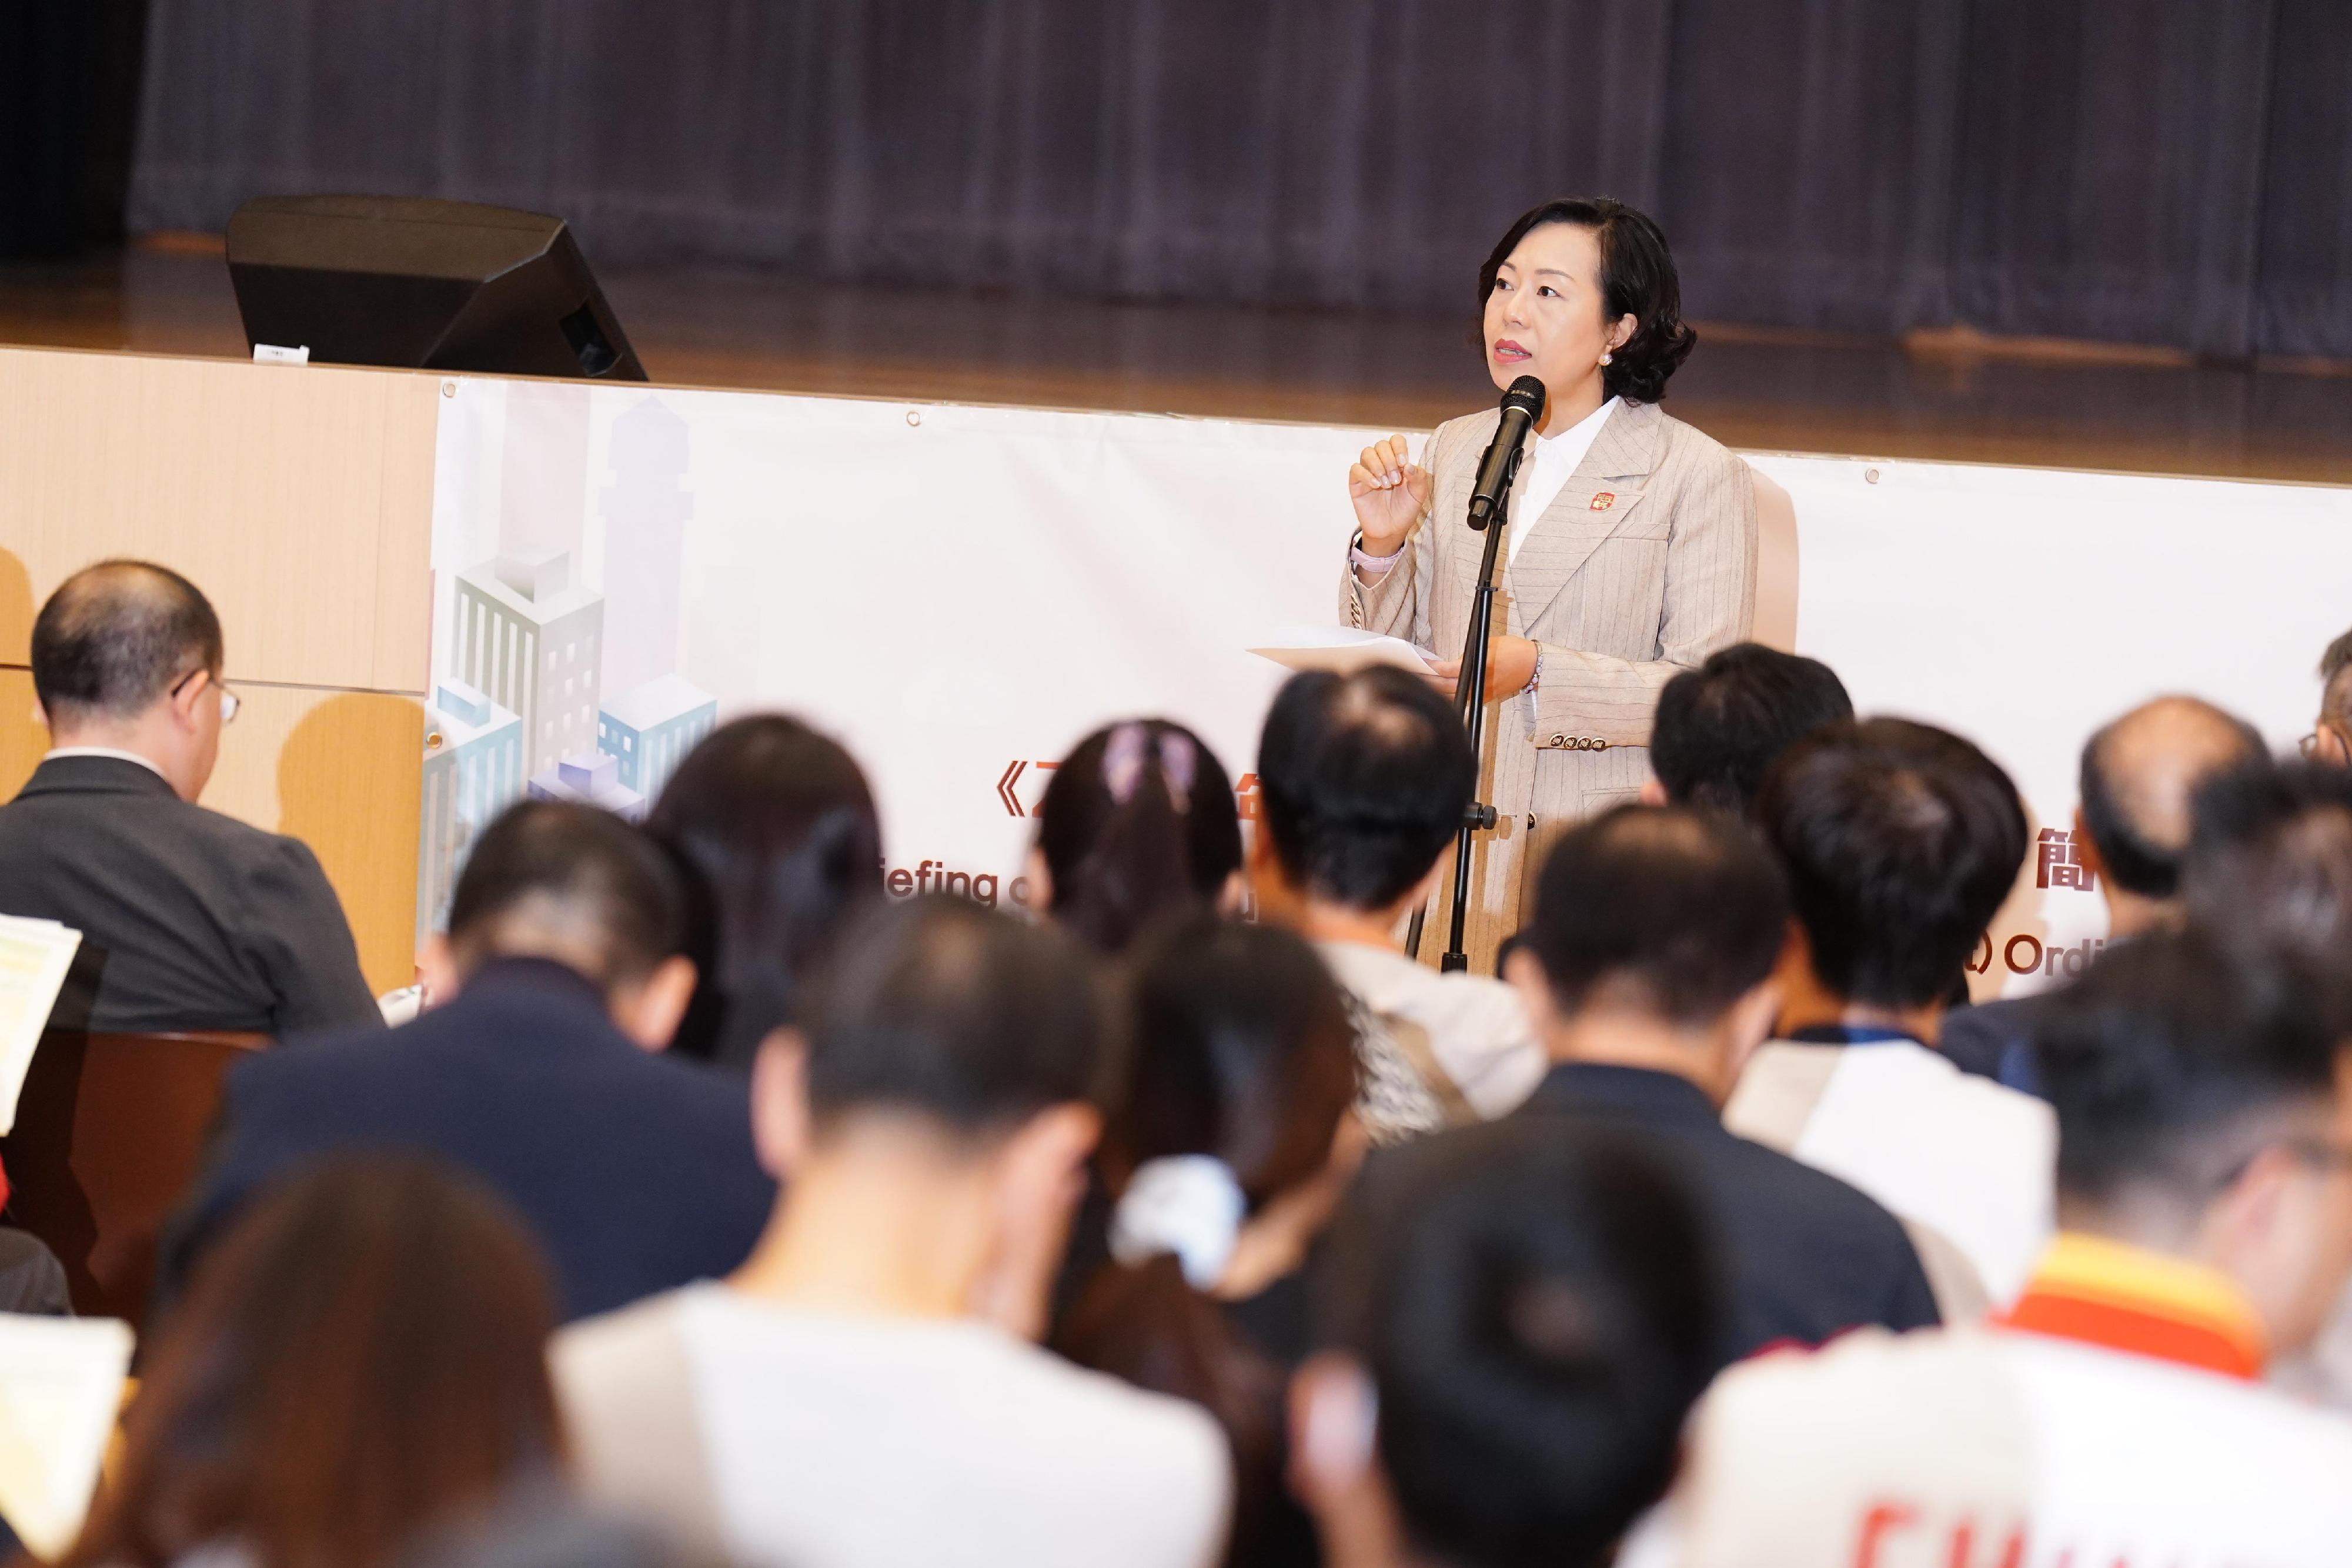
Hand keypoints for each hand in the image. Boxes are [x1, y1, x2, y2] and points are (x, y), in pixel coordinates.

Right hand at [1348, 435, 1430, 555]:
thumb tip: (1408, 465)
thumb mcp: (1419, 494)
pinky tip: (1376, 486)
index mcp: (1398, 461)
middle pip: (1381, 445)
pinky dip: (1366, 475)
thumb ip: (1419, 477)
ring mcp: (1368, 472)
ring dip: (1378, 466)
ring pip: (1367, 453)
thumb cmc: (1405, 510)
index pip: (1395, 440)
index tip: (1403, 464)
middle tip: (1396, 480)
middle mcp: (1382, 463)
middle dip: (1389, 460)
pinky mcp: (1356, 483)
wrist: (1391, 530)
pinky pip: (1356, 469)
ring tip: (1386, 484)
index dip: (1399, 448)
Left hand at [1426, 636, 1537, 702]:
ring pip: (1453, 696)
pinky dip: (1451, 694)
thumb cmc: (1513, 650)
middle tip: (1415, 675)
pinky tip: (1440, 690)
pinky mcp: (1486, 698)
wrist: (1534, 665)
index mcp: (1479, 668)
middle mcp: (1479, 684)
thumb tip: (1451, 663)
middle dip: (1429, 681)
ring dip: (1438, 691)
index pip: (1449, 671)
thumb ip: (1467, 655)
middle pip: (1446, 687)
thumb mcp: (1487, 645)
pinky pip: (1464, 698)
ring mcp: (1482, 694)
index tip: (1422, 663)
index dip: (1433, 668)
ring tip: (1424, 683)